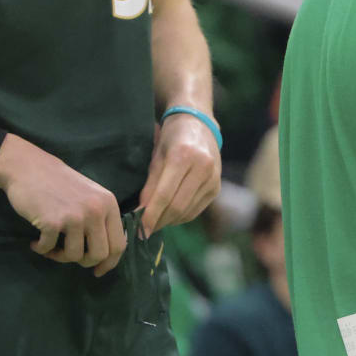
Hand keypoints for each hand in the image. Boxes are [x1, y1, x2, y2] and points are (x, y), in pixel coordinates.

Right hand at [0, 133, 127, 274]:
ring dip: (59, 256)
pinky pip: (49, 249)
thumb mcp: (91, 196)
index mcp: (109, 204)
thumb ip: (102, 219)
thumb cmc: (59, 183)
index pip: (119, 245)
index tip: (98, 271)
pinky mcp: (52, 221)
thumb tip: (108, 255)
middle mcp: (96, 210)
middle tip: (68, 255)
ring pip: (75, 256)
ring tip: (50, 246)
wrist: (29, 167)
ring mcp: (75, 216)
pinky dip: (41, 249)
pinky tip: (35, 242)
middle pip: (99, 255)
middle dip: (84, 262)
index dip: (109, 263)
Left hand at [139, 111, 221, 238]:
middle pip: (178, 206)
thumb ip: (150, 184)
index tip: (139, 229)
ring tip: (154, 223)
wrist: (199, 124)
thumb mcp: (156, 156)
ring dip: (169, 221)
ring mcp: (213, 178)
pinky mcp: (216, 187)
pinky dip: (180, 217)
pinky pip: (196, 210)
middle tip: (144, 231)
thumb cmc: (172, 137)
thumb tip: (142, 212)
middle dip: (159, 221)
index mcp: (184, 156)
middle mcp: (203, 167)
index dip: (151, 215)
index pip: (165, 195)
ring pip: (187, 211)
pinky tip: (169, 216)